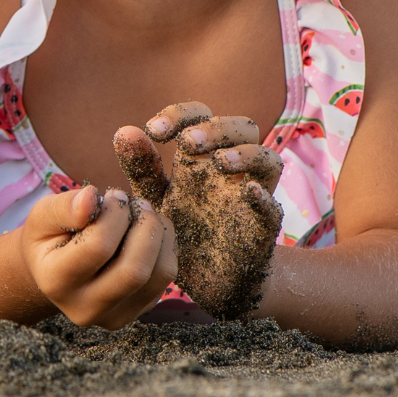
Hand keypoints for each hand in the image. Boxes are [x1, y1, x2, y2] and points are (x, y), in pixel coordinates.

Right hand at [15, 183, 177, 328]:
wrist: (55, 271)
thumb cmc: (50, 237)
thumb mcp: (43, 216)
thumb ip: (63, 207)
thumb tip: (92, 197)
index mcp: (56, 282)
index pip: (98, 247)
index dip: (114, 213)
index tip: (112, 195)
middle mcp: (86, 308)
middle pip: (134, 270)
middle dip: (145, 225)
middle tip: (137, 203)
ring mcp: (115, 316)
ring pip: (159, 273)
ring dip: (159, 233)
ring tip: (143, 215)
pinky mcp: (139, 311)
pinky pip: (166, 275)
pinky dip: (165, 245)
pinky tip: (145, 234)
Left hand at [113, 101, 284, 319]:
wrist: (204, 282)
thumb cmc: (181, 230)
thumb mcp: (156, 198)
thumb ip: (142, 168)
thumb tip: (123, 130)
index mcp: (202, 156)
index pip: (200, 116)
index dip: (180, 114)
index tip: (153, 130)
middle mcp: (231, 170)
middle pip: (242, 128)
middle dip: (216, 129)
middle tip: (187, 143)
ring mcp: (250, 197)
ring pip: (267, 159)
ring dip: (246, 154)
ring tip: (220, 162)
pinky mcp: (261, 230)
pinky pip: (274, 208)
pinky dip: (265, 197)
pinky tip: (249, 192)